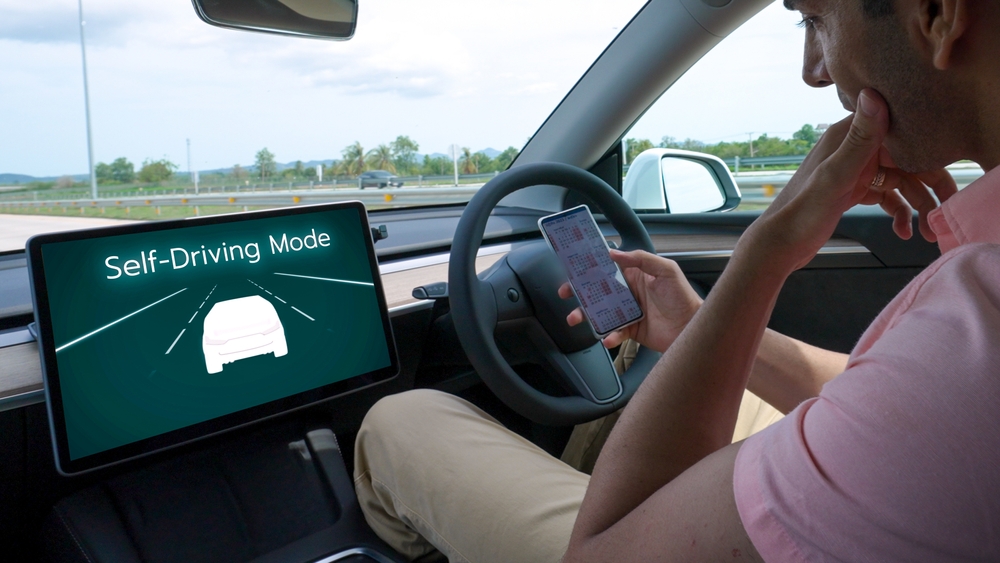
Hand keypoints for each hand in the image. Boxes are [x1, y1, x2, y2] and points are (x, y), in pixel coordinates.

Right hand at [558, 249, 701, 351]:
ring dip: (585, 314)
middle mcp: (628, 292)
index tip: (574, 265)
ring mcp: (628, 311)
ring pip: (600, 311)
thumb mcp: (666, 270)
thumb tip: (615, 253)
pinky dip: (609, 336)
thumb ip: (642, 259)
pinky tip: (608, 337)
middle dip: (578, 291)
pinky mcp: (631, 329)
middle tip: (565, 292)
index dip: (591, 265)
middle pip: (597, 289)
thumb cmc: (683, 297)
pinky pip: (614, 332)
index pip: (608, 267)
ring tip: (575, 318)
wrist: (693, 327)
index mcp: (635, 274)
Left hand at [748, 89, 956, 272]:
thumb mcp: (834, 175)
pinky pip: (886, 196)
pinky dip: (898, 212)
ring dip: (918, 204)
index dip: (927, 146)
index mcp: (845, 136)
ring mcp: (853, 171)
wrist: (779, 245)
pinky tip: (904, 232)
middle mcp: (851, 149)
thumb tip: (874, 92)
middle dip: (930, 183)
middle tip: (950, 207)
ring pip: (899, 180)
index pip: (899, 130)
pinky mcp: (852, 191)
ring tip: (931, 230)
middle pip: (906, 158)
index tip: (950, 164)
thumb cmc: (801, 212)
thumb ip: (859, 139)